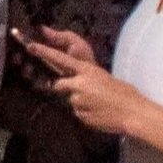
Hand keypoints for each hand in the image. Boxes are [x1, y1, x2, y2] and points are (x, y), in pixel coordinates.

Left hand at [19, 25, 136, 140]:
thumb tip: (78, 82)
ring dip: (80, 102)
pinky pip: (78, 113)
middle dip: (65, 87)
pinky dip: (86, 112)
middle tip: (83, 91)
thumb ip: (88, 78)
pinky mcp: (80, 116)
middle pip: (58, 84)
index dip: (44, 52)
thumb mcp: (104, 78)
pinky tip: (99, 113)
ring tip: (98, 104)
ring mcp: (78, 101)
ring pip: (71, 100)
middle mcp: (79, 84)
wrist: (132, 113)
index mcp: (87, 71)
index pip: (60, 59)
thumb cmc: (124, 92)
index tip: (30, 46)